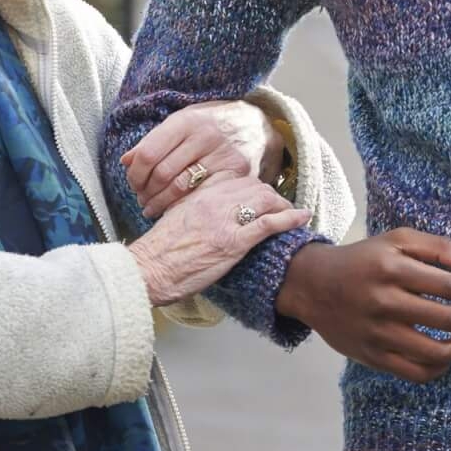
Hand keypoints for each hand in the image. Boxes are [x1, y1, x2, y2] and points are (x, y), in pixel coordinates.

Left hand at [122, 101, 284, 218]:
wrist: (248, 126)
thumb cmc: (203, 129)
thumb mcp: (176, 128)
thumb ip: (150, 144)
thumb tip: (126, 161)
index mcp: (185, 121)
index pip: (148, 154)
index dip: (135, 175)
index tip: (133, 184)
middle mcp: (205, 135)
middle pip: (162, 174)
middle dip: (146, 192)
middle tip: (141, 200)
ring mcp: (222, 154)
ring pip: (180, 188)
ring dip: (160, 202)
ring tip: (151, 207)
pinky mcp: (235, 172)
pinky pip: (200, 195)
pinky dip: (182, 206)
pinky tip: (173, 209)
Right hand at [128, 175, 308, 306]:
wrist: (148, 270)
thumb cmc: (157, 253)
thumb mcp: (175, 220)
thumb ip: (193, 212)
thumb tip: (206, 218)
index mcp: (199, 195)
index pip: (236, 180)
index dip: (253, 187)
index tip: (260, 196)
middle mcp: (214, 202)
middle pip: (255, 186)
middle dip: (272, 196)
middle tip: (280, 207)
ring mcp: (225, 221)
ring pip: (265, 200)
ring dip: (284, 206)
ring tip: (293, 214)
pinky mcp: (234, 242)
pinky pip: (269, 223)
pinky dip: (290, 218)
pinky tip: (302, 217)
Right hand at [276, 230, 450, 383]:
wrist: (312, 286)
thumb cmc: (362, 261)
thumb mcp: (396, 241)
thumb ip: (437, 247)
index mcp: (392, 270)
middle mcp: (384, 303)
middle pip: (449, 318)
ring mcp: (377, 334)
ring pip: (436, 352)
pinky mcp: (372, 357)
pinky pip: (416, 373)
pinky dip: (440, 368)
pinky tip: (446, 355)